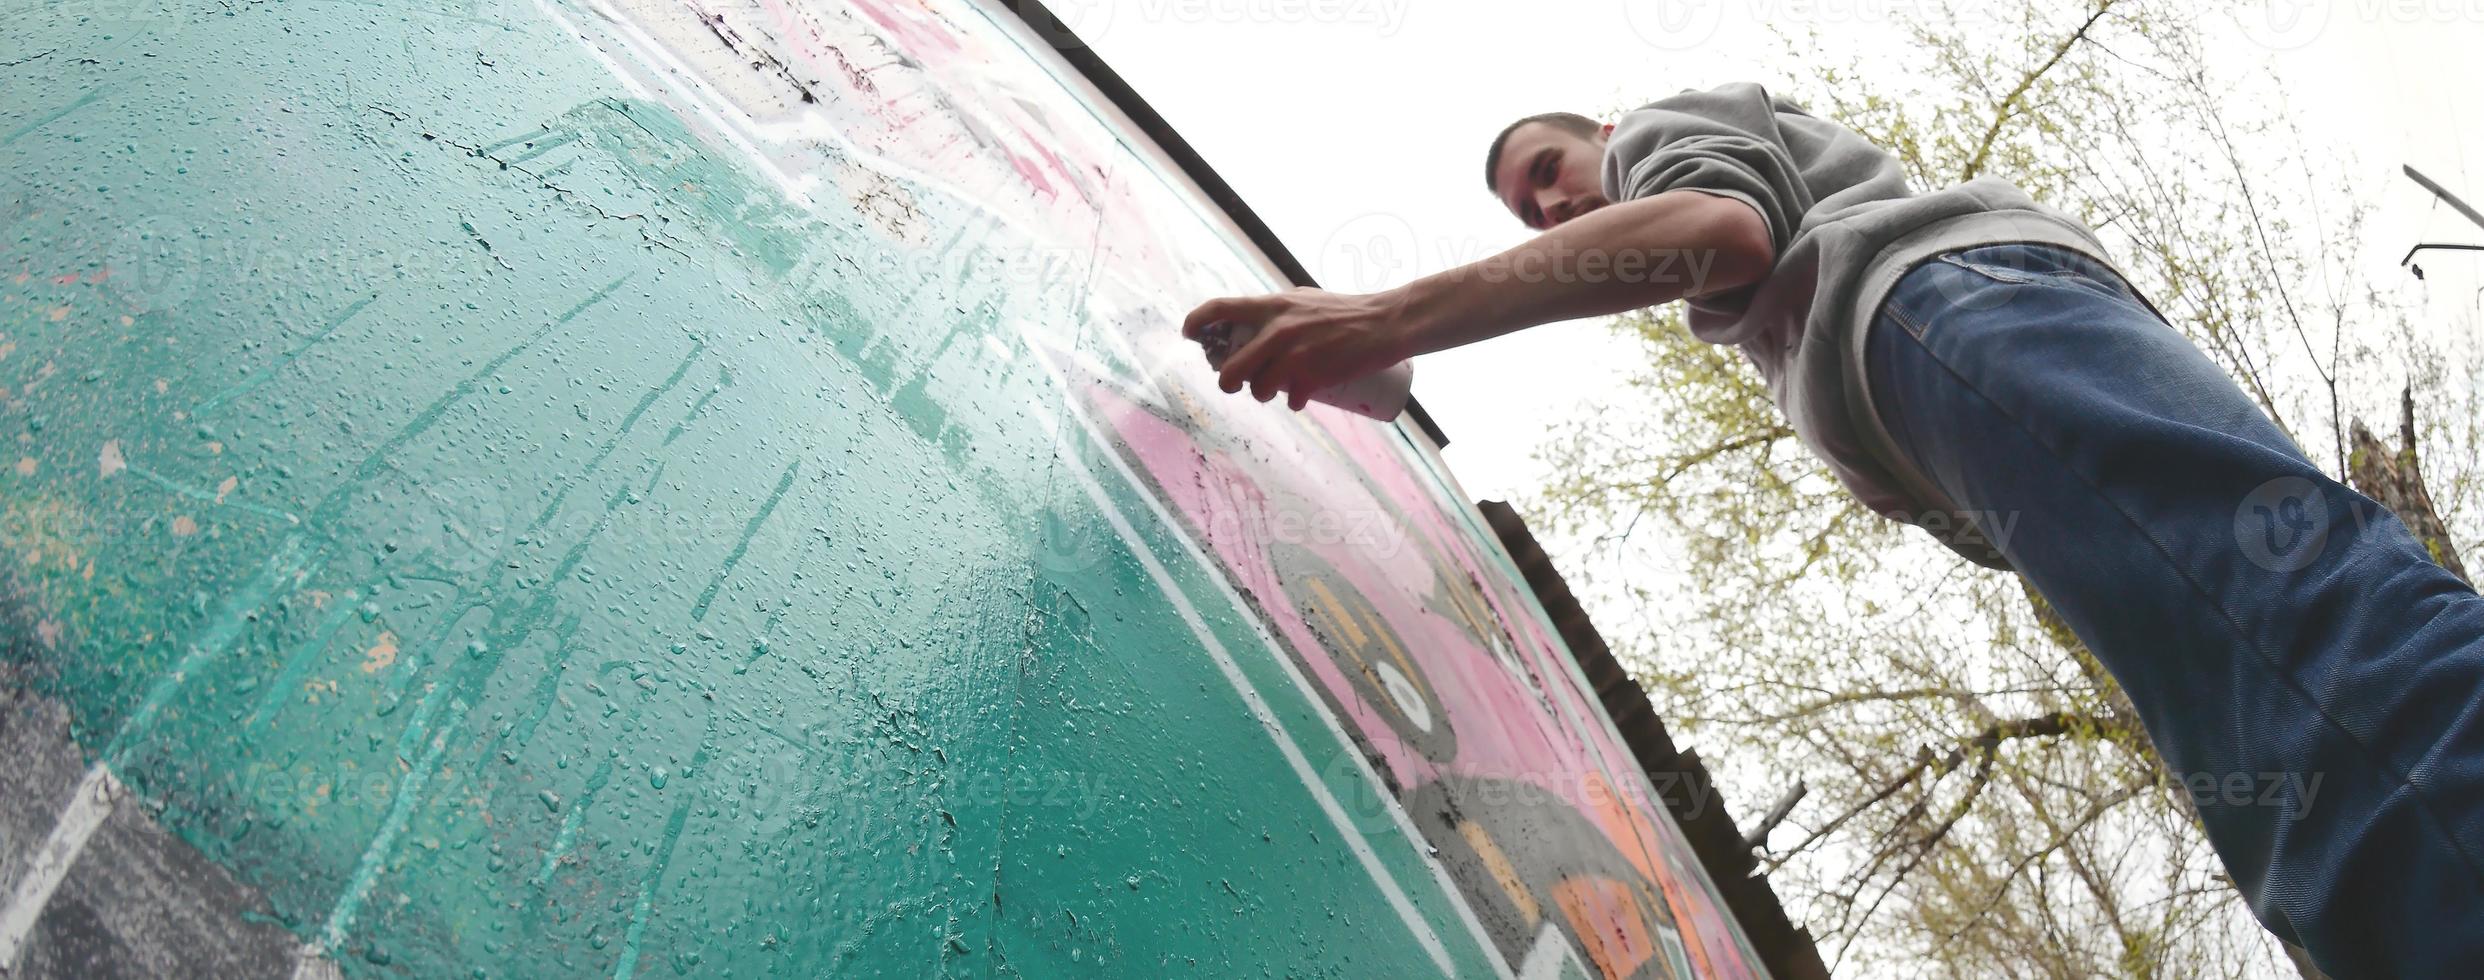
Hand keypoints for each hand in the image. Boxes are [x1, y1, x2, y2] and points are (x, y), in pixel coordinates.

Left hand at [1180, 287, 1416, 410]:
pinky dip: (1294, 402)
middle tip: (1232, 383)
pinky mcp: (1312, 378)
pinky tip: (1299, 399)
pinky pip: (1290, 400)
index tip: (1188, 332)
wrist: (1384, 324)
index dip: (1197, 320)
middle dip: (1227, 380)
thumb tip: (1253, 325)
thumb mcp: (1304, 300)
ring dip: (1261, 394)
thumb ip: (1278, 312)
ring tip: (1272, 389)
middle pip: (1232, 366)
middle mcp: (1278, 330)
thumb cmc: (1345, 310)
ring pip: (1258, 389)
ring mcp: (1294, 356)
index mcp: (1273, 306)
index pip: (1221, 308)